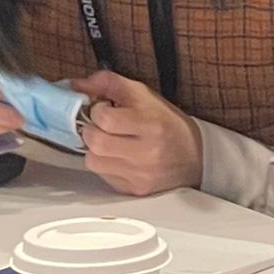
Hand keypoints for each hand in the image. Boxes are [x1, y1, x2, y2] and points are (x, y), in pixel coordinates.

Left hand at [72, 71, 203, 195]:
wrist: (196, 157)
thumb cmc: (168, 124)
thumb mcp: (145, 95)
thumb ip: (110, 84)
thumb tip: (78, 85)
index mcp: (151, 124)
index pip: (105, 118)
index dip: (98, 110)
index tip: (105, 109)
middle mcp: (146, 153)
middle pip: (95, 142)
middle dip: (92, 130)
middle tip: (101, 126)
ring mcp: (140, 175)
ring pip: (93, 161)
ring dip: (96, 149)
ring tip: (110, 142)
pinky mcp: (134, 190)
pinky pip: (103, 176)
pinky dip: (105, 164)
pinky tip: (119, 157)